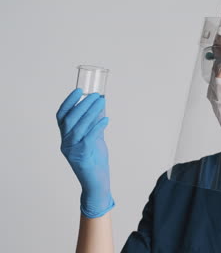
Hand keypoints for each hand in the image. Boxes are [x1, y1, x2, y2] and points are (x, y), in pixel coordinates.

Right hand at [56, 88, 114, 217]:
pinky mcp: (82, 156)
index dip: (68, 101)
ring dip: (91, 112)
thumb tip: (101, 106)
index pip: (62, 116)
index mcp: (66, 138)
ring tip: (101, 101)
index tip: (79, 90)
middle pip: (70, 118)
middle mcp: (66, 143)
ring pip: (79, 127)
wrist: (97, 184)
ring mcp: (72, 150)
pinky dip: (97, 126)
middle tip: (96, 94)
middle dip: (83, 104)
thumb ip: (94, 125)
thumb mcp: (94, 139)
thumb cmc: (95, 161)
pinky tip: (106, 119)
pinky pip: (89, 138)